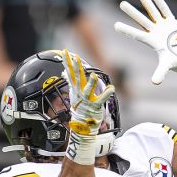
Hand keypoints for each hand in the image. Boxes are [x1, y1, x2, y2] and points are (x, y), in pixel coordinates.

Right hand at [62, 50, 116, 164]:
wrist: (82, 125)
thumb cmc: (79, 107)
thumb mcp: (73, 92)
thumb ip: (70, 80)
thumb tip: (64, 71)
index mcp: (75, 88)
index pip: (70, 73)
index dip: (67, 62)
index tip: (64, 52)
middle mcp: (80, 93)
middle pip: (77, 78)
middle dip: (76, 67)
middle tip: (75, 57)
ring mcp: (87, 100)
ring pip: (88, 90)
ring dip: (91, 83)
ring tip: (93, 75)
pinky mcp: (95, 106)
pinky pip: (101, 99)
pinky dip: (106, 94)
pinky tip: (112, 89)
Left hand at [113, 0, 176, 84]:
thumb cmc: (175, 62)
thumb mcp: (167, 66)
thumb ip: (160, 72)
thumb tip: (155, 83)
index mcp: (151, 41)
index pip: (136, 34)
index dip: (126, 30)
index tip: (115, 25)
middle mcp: (154, 32)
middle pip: (141, 20)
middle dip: (132, 12)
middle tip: (122, 4)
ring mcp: (162, 26)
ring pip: (152, 12)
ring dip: (146, 3)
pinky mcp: (171, 22)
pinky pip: (165, 10)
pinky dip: (160, 2)